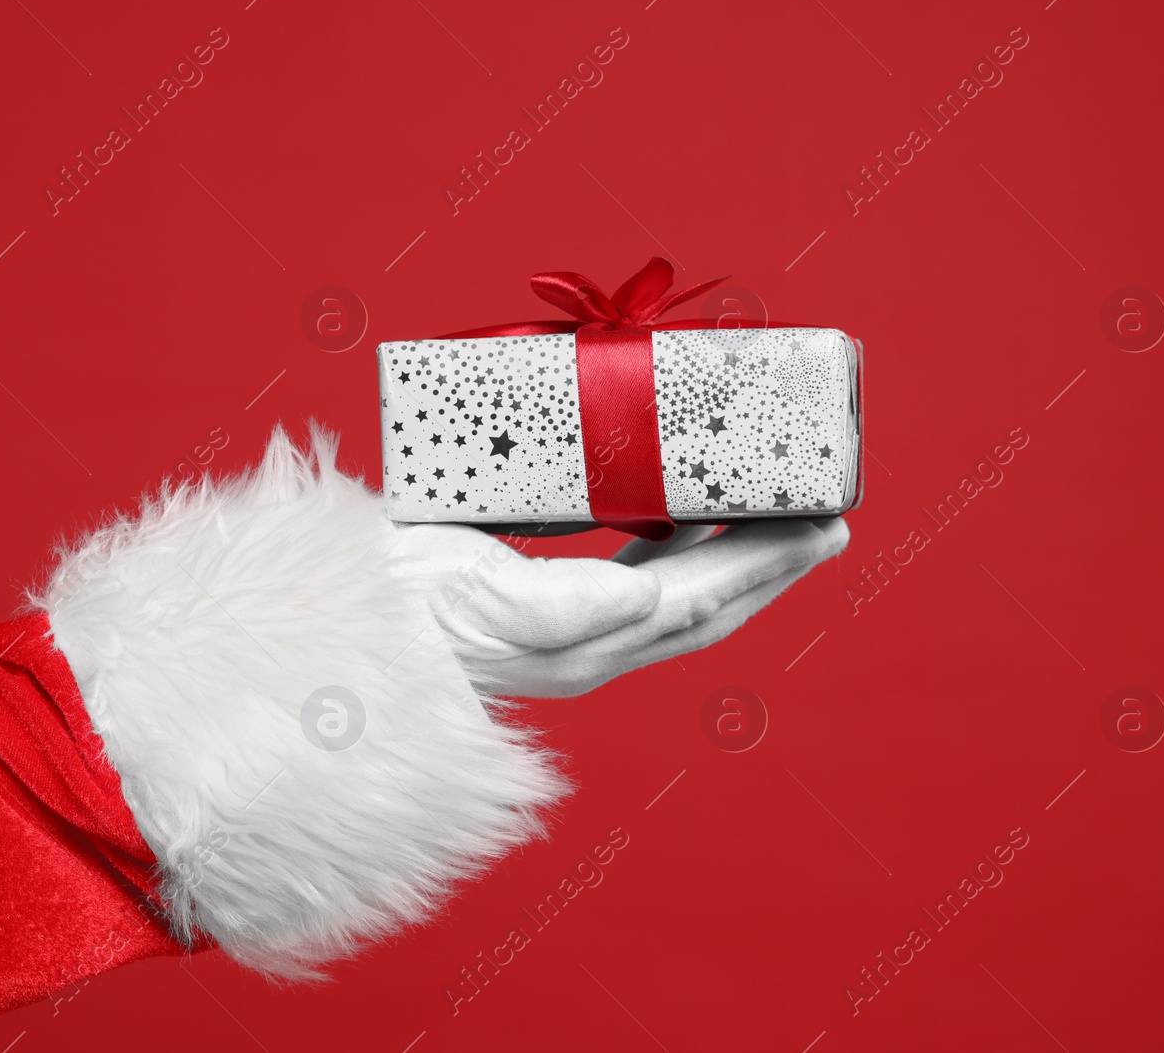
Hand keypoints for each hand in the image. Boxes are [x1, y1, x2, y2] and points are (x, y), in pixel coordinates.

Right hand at [391, 518, 848, 696]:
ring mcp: (569, 632)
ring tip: (776, 519)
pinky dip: (676, 550)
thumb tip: (651, 598)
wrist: (335, 630)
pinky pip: (635, 579)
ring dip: (734, 559)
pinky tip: (680, 522)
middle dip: (772, 564)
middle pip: (708, 603)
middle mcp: (591, 645)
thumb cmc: (398, 607)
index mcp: (588, 642)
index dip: (768, 561)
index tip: (825, 523)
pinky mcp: (543, 608)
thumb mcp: (481, 597)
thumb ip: (567, 605)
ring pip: (678, 595)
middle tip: (828, 520)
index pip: (705, 596)